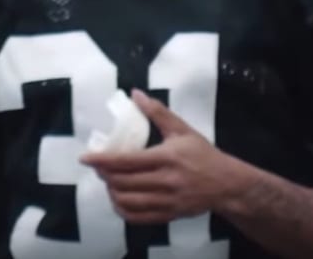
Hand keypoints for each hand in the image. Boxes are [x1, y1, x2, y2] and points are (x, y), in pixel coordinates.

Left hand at [80, 89, 235, 225]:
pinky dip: (123, 210)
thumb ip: (157, 112)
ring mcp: (167, 201)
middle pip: (124, 183)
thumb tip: (135, 94)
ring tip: (108, 182)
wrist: (227, 184)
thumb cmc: (203, 154)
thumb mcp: (182, 129)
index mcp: (166, 158)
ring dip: (112, 193)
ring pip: (129, 202)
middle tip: (97, 167)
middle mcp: (166, 181)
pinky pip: (139, 218)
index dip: (102, 161)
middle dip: (104, 176)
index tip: (85, 158)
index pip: (126, 162)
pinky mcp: (169, 215)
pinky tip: (119, 200)